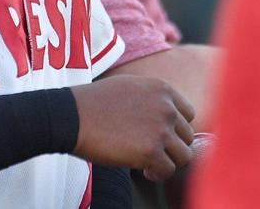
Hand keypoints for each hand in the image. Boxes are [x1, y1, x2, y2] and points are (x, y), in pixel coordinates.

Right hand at [70, 74, 194, 181]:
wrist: (71, 116)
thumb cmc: (93, 102)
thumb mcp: (129, 86)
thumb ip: (152, 98)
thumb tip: (165, 116)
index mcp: (162, 89)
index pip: (187, 114)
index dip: (175, 128)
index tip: (162, 136)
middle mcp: (166, 108)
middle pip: (187, 136)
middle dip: (171, 146)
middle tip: (154, 151)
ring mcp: (160, 130)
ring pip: (184, 155)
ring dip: (168, 161)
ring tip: (150, 163)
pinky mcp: (151, 151)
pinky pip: (168, 170)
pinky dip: (157, 174)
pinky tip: (144, 170)